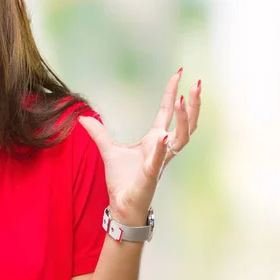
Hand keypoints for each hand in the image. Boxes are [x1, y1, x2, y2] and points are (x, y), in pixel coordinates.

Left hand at [79, 68, 201, 224]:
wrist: (122, 205)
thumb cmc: (122, 181)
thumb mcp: (108, 150)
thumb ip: (98, 133)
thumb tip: (82, 117)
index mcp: (154, 140)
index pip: (167, 112)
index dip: (173, 93)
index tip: (180, 73)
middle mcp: (162, 148)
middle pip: (185, 123)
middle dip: (192, 104)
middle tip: (197, 84)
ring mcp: (160, 161)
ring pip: (182, 138)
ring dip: (185, 119)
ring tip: (184, 99)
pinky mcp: (151, 174)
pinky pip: (159, 159)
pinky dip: (160, 148)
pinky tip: (162, 135)